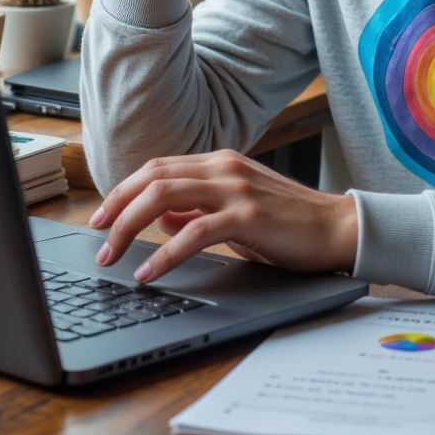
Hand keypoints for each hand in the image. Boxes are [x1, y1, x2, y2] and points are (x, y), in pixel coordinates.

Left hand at [88, 150, 358, 282]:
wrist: (338, 228)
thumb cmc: (289, 224)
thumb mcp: (236, 212)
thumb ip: (199, 209)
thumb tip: (160, 218)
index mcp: (219, 162)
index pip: (156, 168)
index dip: (122, 191)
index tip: (100, 217)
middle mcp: (223, 167)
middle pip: (152, 178)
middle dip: (115, 208)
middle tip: (97, 238)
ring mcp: (236, 188)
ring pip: (164, 196)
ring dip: (129, 228)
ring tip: (112, 256)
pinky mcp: (248, 215)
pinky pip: (194, 231)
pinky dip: (164, 253)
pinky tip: (149, 272)